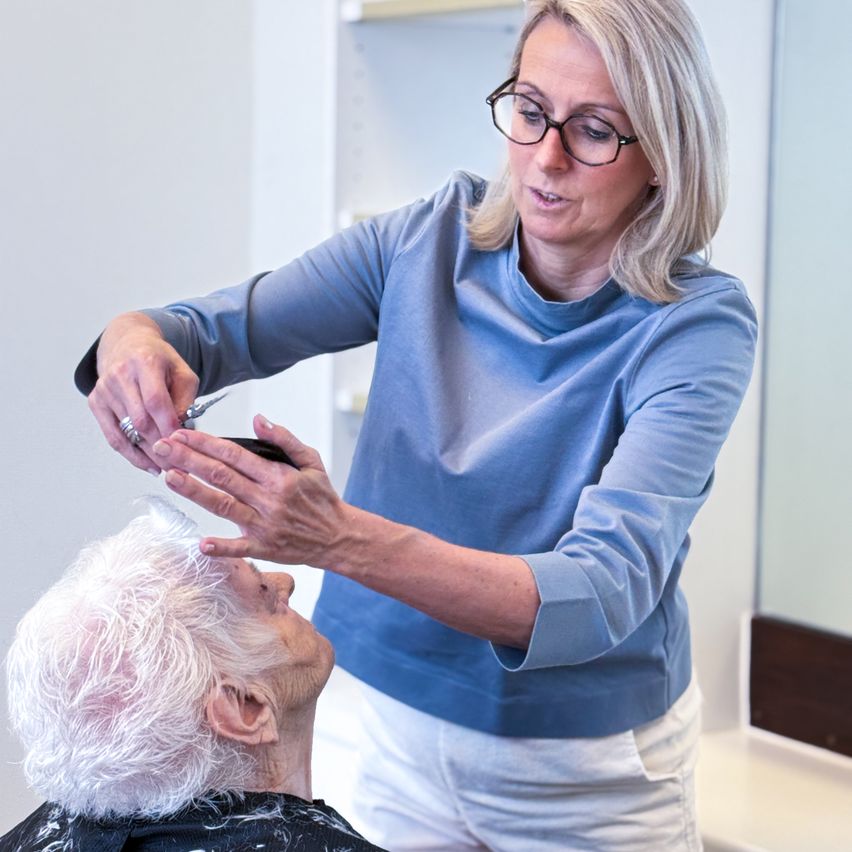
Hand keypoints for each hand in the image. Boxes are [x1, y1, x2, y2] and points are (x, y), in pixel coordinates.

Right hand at [88, 313, 198, 472]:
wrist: (129, 345)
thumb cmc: (159, 360)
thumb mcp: (182, 372)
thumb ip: (186, 399)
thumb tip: (181, 430)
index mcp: (144, 362)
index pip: (155, 400)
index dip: (168, 425)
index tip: (181, 444)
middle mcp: (120, 374)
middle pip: (140, 420)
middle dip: (160, 445)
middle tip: (177, 463)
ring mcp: (104, 389)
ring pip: (126, 432)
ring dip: (147, 454)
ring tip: (165, 467)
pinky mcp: (96, 402)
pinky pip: (112, 435)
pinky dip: (130, 453)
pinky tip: (146, 463)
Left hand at [154, 415, 349, 565]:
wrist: (338, 536)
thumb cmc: (322, 497)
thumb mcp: (312, 461)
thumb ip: (284, 439)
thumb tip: (258, 419)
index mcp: (279, 476)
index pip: (235, 455)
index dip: (206, 443)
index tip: (182, 433)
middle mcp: (268, 499)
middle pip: (221, 476)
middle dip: (188, 459)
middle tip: (162, 447)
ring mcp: (264, 525)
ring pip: (222, 505)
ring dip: (193, 491)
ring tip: (167, 476)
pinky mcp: (264, 548)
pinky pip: (239, 548)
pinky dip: (221, 546)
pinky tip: (200, 542)